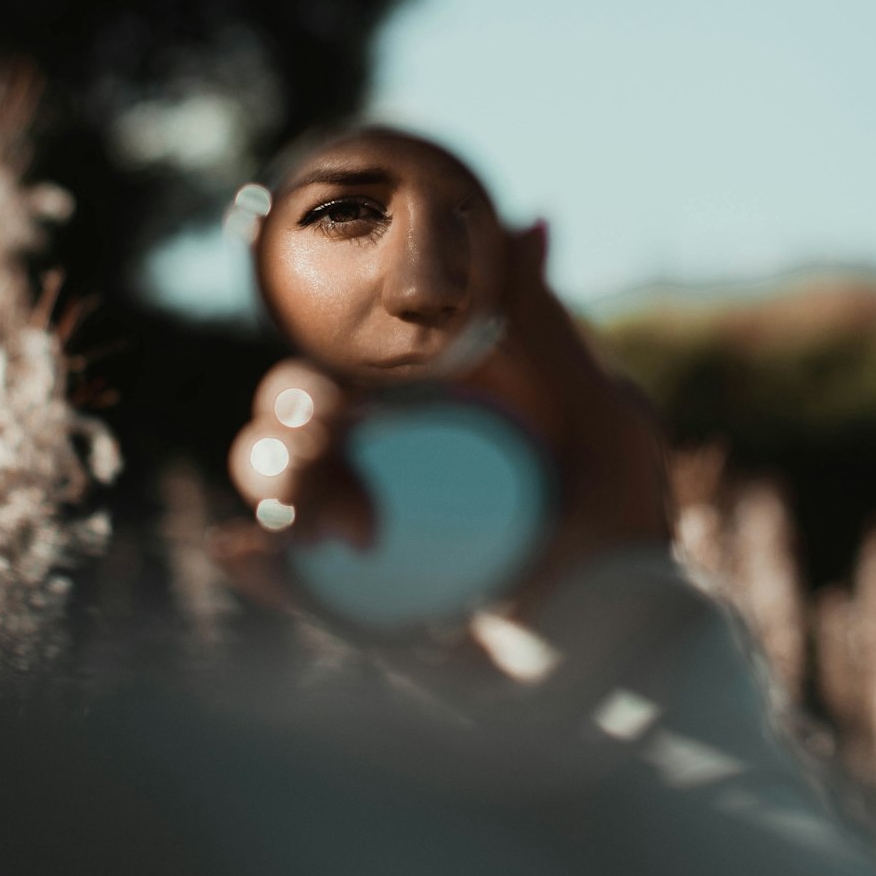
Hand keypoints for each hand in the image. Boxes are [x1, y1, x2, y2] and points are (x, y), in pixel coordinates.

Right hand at [215, 224, 669, 613]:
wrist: (619, 655)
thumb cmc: (625, 532)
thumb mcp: (601, 419)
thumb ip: (549, 326)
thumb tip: (531, 220)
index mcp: (434, 400)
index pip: (346, 342)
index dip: (310, 315)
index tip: (280, 264)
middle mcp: (388, 453)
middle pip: (292, 406)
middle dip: (295, 414)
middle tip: (340, 437)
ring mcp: (362, 524)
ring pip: (271, 477)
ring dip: (280, 483)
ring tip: (355, 533)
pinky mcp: (349, 600)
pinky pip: (280, 573)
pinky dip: (256, 560)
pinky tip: (249, 554)